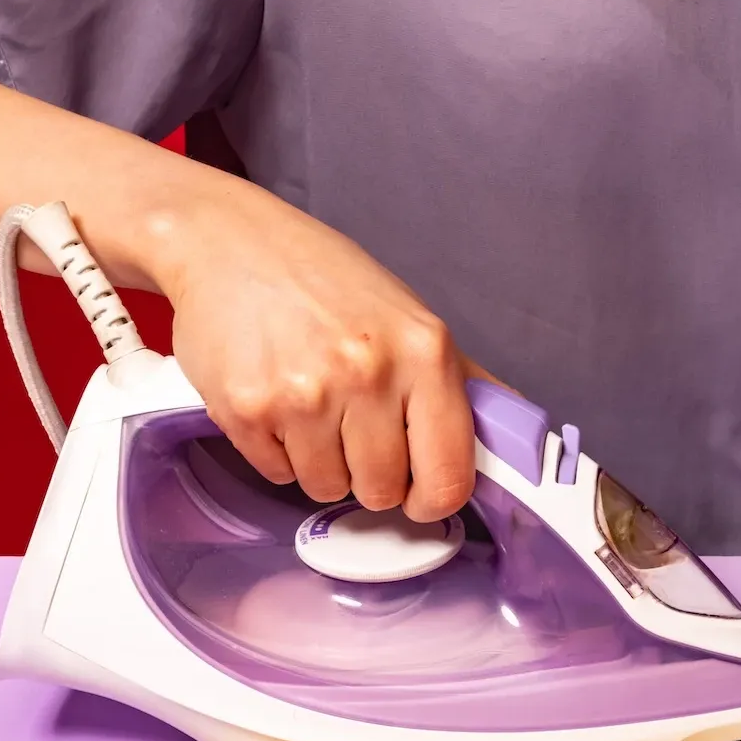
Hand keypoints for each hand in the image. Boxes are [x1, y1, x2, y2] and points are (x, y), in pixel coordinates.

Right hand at [157, 185, 482, 520]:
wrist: (227, 242)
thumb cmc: (326, 281)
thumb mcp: (411, 318)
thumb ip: (463, 383)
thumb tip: (512, 439)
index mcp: (423, 353)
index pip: (448, 475)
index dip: (435, 498)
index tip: (422, 493)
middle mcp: (367, 374)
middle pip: (382, 490)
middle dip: (370, 473)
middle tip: (354, 427)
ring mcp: (303, 394)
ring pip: (326, 488)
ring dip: (321, 463)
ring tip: (312, 405)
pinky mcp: (246, 409)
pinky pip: (275, 473)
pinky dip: (277, 450)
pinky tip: (276, 399)